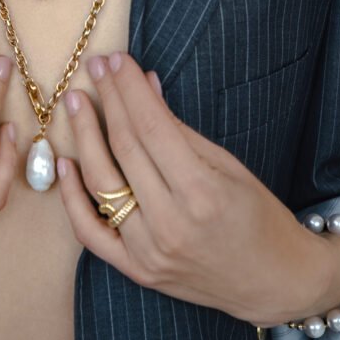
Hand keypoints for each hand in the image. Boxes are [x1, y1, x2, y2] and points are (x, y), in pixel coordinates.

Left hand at [56, 51, 338, 327]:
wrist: (274, 280)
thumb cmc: (259, 215)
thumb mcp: (228, 165)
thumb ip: (179, 128)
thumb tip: (144, 84)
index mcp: (203, 193)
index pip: (152, 127)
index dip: (129, 89)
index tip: (116, 60)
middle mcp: (171, 223)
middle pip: (125, 148)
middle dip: (108, 100)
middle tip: (94, 68)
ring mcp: (149, 251)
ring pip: (101, 184)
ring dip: (83, 136)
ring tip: (75, 102)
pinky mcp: (136, 269)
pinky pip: (90, 231)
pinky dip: (72, 197)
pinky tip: (65, 162)